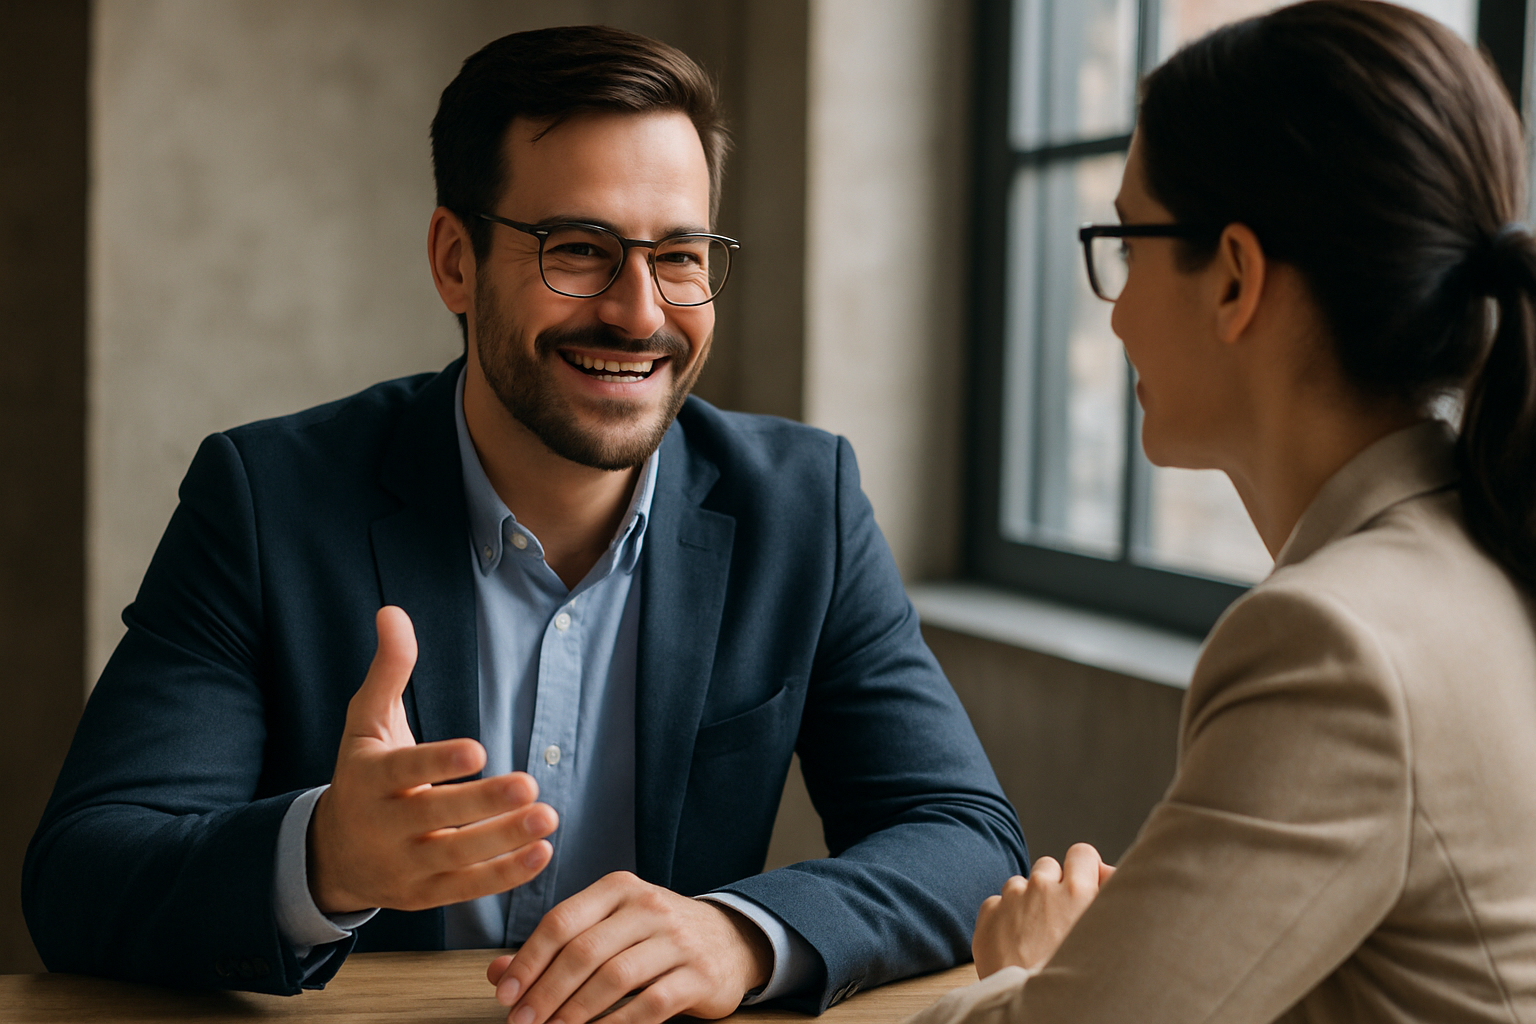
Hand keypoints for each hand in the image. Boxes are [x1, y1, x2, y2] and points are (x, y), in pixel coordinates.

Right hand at [307, 606, 559, 913]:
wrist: (332, 853)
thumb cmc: (362, 775)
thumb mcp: (365, 723)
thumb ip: (388, 671)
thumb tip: (393, 612)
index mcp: (371, 778)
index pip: (405, 770)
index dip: (439, 762)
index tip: (478, 750)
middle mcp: (385, 824)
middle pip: (437, 817)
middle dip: (484, 804)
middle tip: (530, 784)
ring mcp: (405, 864)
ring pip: (457, 856)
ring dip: (504, 839)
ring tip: (548, 816)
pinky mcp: (425, 893)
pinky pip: (467, 888)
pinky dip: (505, 875)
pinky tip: (542, 852)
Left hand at [485, 871, 772, 1023]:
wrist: (731, 940)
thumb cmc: (655, 936)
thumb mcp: (609, 927)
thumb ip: (556, 946)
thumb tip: (498, 973)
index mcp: (619, 888)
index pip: (562, 920)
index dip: (529, 960)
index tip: (506, 995)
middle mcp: (649, 906)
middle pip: (585, 951)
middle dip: (546, 992)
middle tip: (523, 1023)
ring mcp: (678, 939)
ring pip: (615, 978)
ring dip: (576, 1013)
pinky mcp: (699, 974)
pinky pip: (650, 1004)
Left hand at [972, 843, 1114, 976]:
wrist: (1039, 1012)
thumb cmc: (1079, 980)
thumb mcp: (1108, 937)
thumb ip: (1106, 898)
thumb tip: (1104, 873)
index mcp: (1079, 892)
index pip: (1082, 853)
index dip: (1082, 869)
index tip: (1082, 885)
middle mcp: (1044, 888)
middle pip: (1048, 866)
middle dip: (1052, 886)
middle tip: (1057, 918)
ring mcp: (1012, 899)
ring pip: (1019, 884)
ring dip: (1026, 902)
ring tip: (1034, 938)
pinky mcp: (988, 915)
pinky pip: (996, 903)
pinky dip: (1003, 918)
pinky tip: (1014, 944)